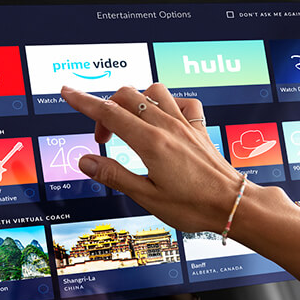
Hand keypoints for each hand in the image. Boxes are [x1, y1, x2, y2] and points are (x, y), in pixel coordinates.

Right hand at [60, 83, 247, 233]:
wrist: (232, 205)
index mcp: (151, 143)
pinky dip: (169, 104)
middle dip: (106, 109)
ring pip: (153, 93)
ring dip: (136, 101)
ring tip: (131, 125)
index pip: (109, 113)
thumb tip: (87, 161)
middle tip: (104, 138)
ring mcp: (185, 125)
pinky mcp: (199, 129)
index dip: (84, 101)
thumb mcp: (148, 197)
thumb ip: (115, 175)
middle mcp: (168, 127)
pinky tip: (164, 120)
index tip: (67, 93)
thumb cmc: (194, 206)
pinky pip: (183, 102)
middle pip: (127, 97)